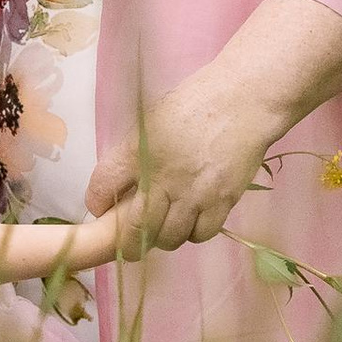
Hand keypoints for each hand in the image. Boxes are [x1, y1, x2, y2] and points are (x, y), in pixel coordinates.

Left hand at [84, 0, 341, 251]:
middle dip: (125, 241)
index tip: (100, 206)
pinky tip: (193, 219)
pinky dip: (194, 232)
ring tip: (165, 224)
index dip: (96, 202)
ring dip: (162, 237)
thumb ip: (131, 154)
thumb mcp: (151, 121)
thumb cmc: (195, 104)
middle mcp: (163, 178)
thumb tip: (117, 185)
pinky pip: (201, 234)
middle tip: (128, 238)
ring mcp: (194, 194)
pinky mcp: (222, 202)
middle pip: (134, 230)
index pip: (102, 187)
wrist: (244, 100)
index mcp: (138, 151)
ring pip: (168, 238)